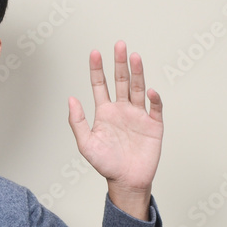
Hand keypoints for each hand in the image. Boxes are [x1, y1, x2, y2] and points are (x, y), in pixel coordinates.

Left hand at [68, 40, 163, 218]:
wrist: (126, 181)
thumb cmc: (106, 164)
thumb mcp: (85, 144)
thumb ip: (77, 122)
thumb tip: (71, 99)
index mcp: (105, 112)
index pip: (100, 85)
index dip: (97, 69)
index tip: (95, 52)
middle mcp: (122, 110)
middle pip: (121, 81)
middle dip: (119, 63)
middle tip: (119, 45)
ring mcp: (138, 116)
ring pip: (137, 88)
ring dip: (137, 73)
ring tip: (135, 57)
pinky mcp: (153, 125)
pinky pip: (155, 108)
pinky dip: (153, 99)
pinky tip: (149, 91)